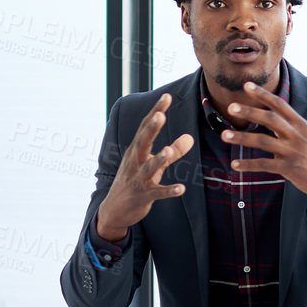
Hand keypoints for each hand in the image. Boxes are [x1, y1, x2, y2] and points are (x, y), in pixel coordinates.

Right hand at [94, 94, 192, 239]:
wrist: (115, 210)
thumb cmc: (136, 182)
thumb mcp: (154, 164)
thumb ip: (174, 151)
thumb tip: (190, 137)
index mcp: (136, 150)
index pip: (145, 127)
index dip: (155, 111)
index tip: (167, 96)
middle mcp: (134, 162)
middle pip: (142, 142)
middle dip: (150, 129)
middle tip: (160, 115)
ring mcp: (138, 179)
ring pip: (148, 168)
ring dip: (158, 159)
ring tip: (168, 151)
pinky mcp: (143, 196)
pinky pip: (157, 193)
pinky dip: (169, 191)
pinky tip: (182, 189)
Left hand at [221, 81, 306, 222]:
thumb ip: (291, 127)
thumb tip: (272, 117)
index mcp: (301, 125)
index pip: (280, 105)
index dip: (262, 95)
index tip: (247, 86)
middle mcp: (297, 135)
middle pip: (270, 119)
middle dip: (249, 112)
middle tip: (231, 106)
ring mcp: (293, 152)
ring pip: (263, 141)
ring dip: (242, 138)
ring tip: (224, 135)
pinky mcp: (290, 168)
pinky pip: (265, 165)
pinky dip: (248, 164)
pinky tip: (234, 164)